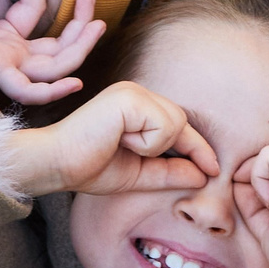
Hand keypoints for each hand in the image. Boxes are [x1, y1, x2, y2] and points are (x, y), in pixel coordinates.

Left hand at [0, 0, 105, 103]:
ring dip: (80, 47)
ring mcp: (5, 66)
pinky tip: (74, 81)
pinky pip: (30, 90)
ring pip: (55, 66)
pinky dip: (53, 90)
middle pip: (59, 47)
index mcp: (2, 36)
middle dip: (82, 24)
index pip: (34, 8)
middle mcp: (10, 54)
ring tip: (98, 24)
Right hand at [0, 78, 219, 199]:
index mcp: (136, 107)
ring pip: (175, 123)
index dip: (198, 149)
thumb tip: (204, 176)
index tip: (213, 171)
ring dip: (154, 147)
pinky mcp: (129, 97)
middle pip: (182, 122)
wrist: (55, 164)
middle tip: (136, 155)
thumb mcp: (138, 174)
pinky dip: (147, 143)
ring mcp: (132, 91)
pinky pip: (163, 126)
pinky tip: (120, 140)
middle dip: (179, 148)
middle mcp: (136, 93)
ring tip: (122, 145)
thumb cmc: (87, 167)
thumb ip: (170, 173)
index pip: (179, 125)